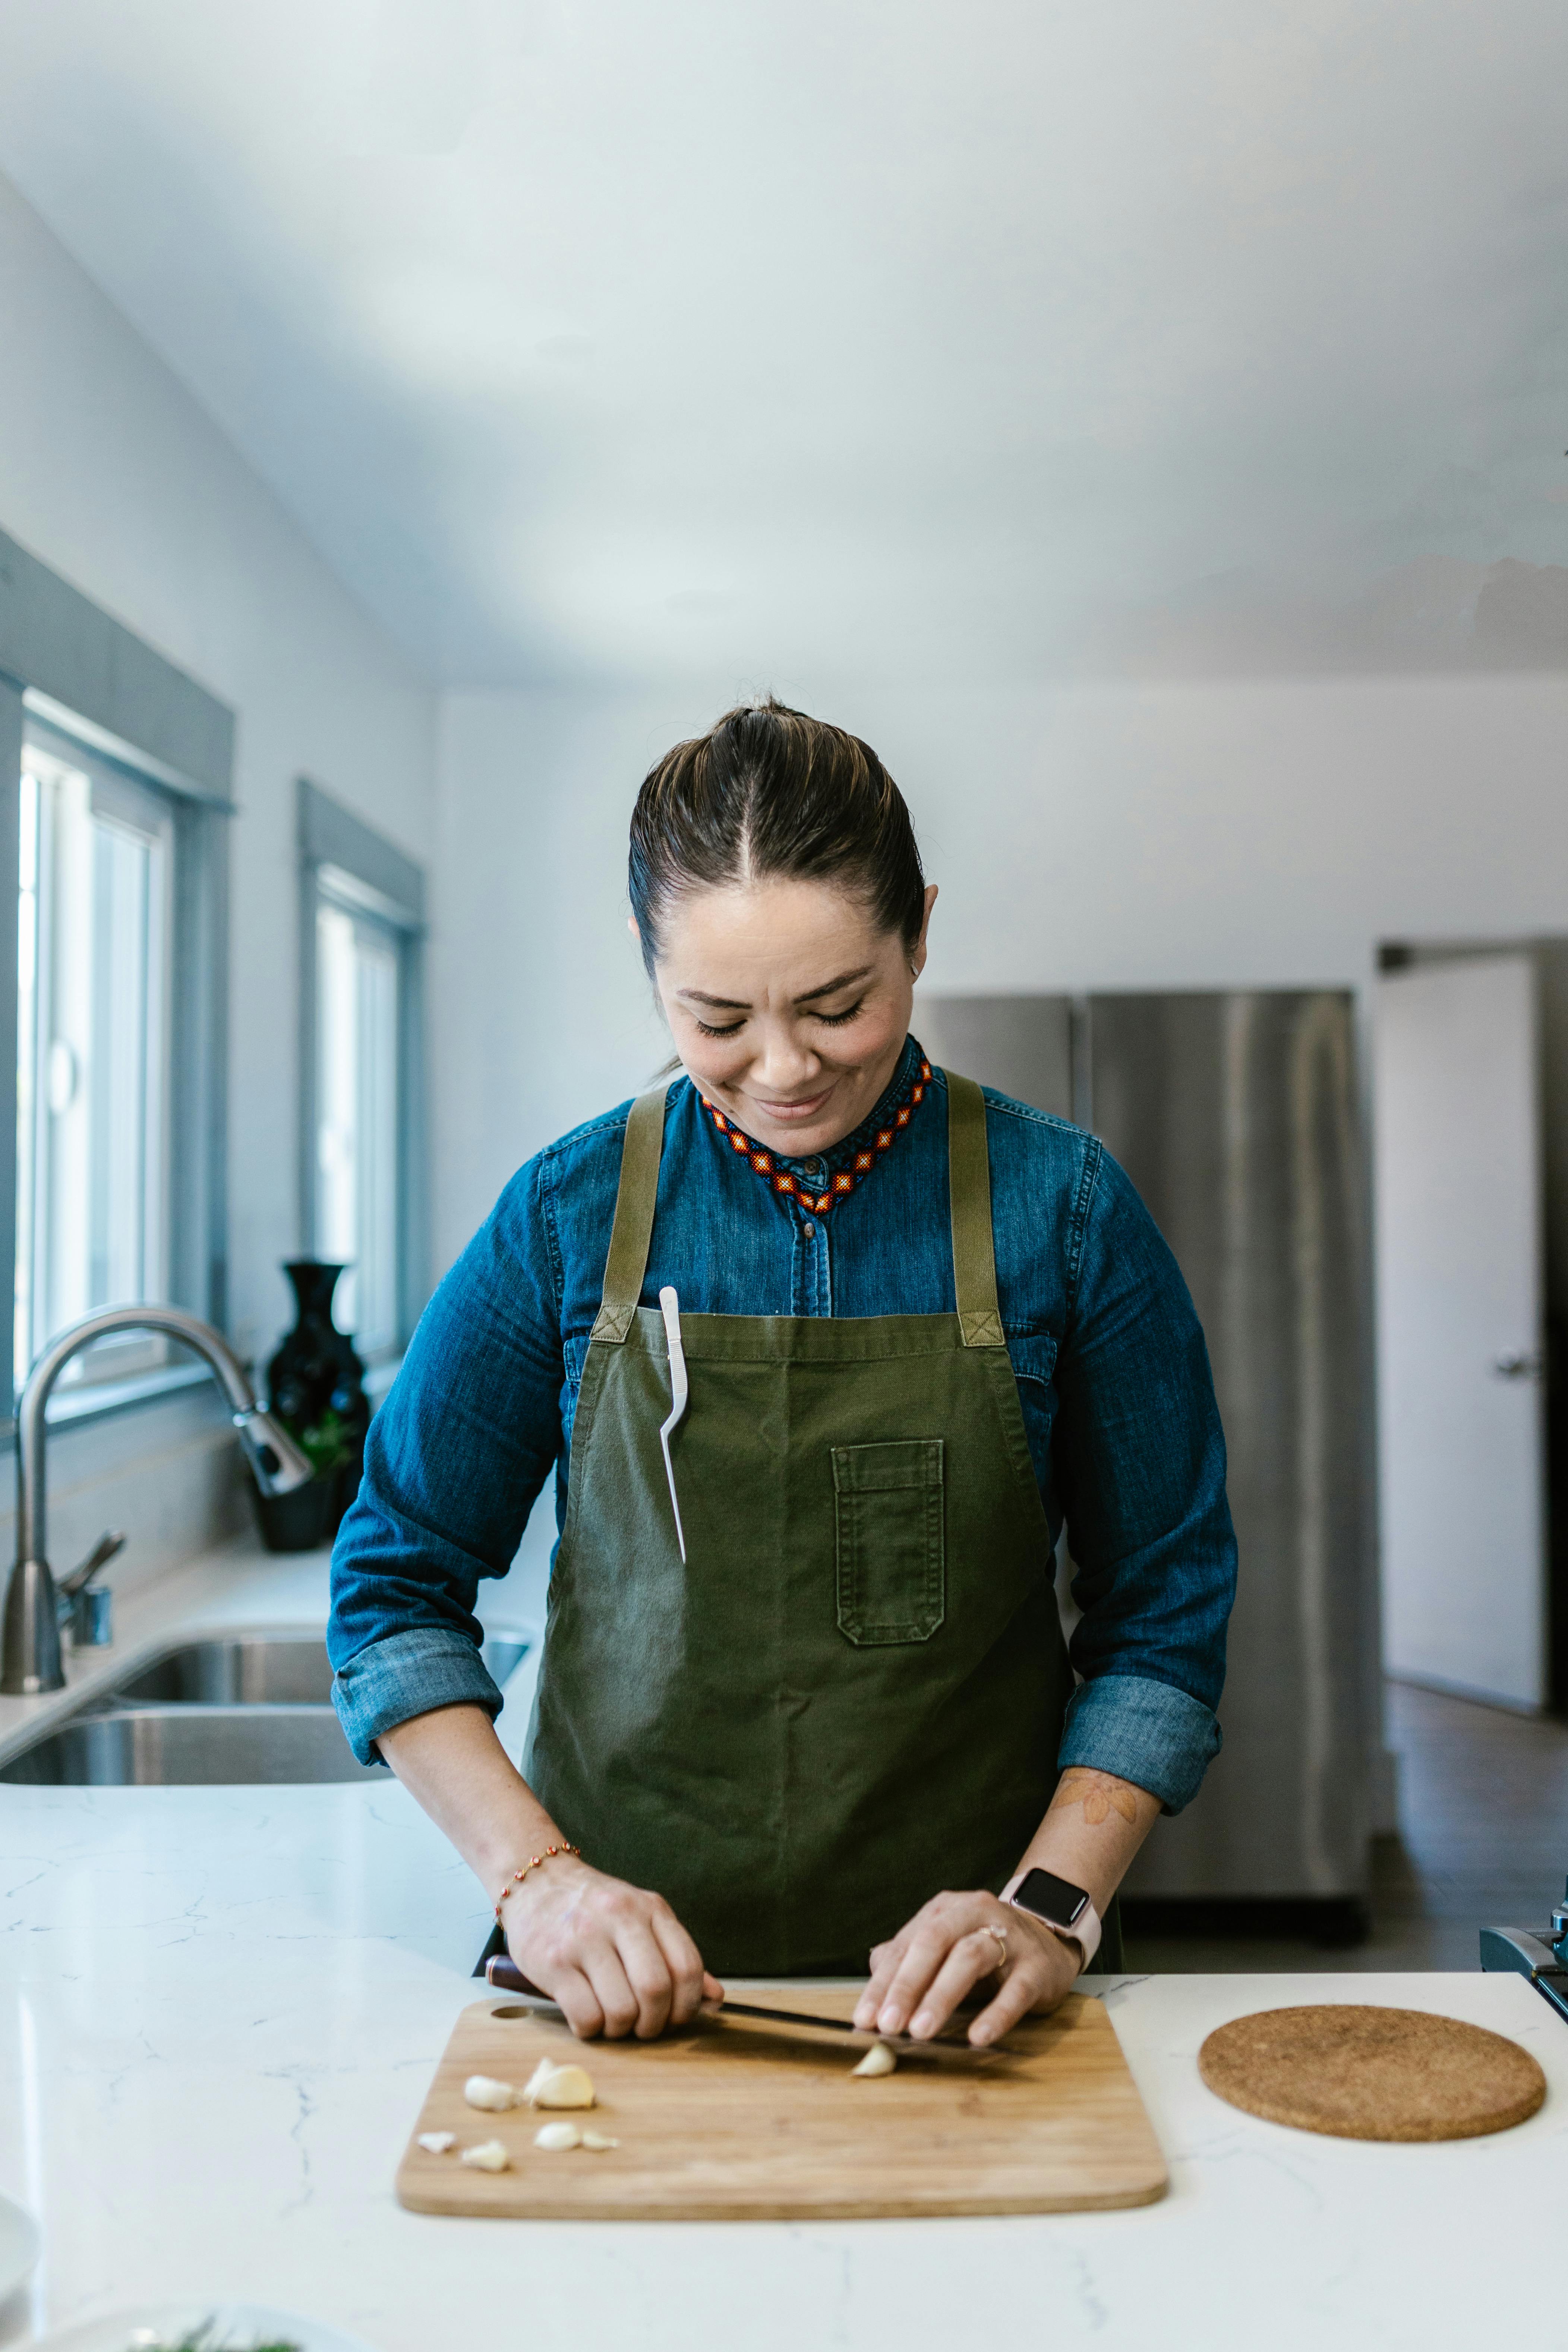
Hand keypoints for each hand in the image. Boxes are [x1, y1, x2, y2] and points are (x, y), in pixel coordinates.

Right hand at [505, 1856, 723, 2039]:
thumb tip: (716, 1999)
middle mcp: (619, 1917)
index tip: (675, 2017)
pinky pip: (585, 2016)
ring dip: (622, 2030)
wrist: (536, 1883)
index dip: (688, 2005)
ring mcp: (583, 1939)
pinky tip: (588, 2018)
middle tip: (644, 2027)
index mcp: (649, 1908)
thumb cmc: (595, 1910)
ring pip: (621, 2009)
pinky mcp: (553, 1962)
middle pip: (656, 1990)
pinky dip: (592, 2030)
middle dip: (655, 2023)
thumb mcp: (642, 1918)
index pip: (687, 1967)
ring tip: (614, 2021)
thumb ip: (677, 1956)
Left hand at [853, 1888, 1079, 2046]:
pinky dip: (995, 2014)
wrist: (1049, 1938)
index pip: (907, 1945)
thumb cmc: (986, 1949)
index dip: (883, 1983)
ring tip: (921, 2031)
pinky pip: (1016, 1990)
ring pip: (969, 1957)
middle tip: (888, 2024)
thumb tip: (875, 1979)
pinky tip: (977, 2037)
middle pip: (933, 1942)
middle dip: (906, 1985)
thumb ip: (910, 1959)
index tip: (863, 2019)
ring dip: (941, 1995)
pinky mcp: (1037, 1965)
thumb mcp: (946, 1948)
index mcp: (945, 1910)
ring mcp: (1009, 1937)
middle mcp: (974, 1913)